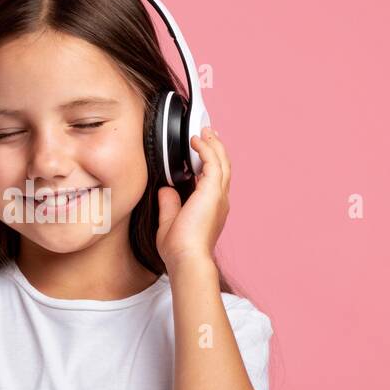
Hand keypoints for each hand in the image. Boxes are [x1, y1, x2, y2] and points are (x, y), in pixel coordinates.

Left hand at [156, 126, 229, 271]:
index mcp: (213, 208)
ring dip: (213, 144)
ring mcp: (219, 195)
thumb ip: (169, 205)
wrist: (187, 258)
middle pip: (223, 166)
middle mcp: (220, 200)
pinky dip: (206, 148)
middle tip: (208, 134)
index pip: (215, 180)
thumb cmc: (180, 249)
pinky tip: (196, 140)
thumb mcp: (170, 223)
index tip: (203, 151)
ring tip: (205, 131)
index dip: (211, 163)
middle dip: (216, 148)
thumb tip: (165, 190)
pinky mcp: (213, 191)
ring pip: (222, 161)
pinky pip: (213, 162)